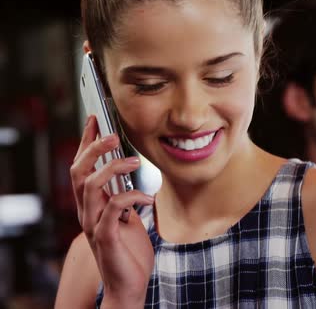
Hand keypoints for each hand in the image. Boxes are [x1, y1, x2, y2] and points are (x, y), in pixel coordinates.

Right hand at [70, 116, 154, 306]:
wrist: (129, 284)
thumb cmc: (130, 251)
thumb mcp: (128, 219)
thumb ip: (125, 199)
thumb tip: (135, 176)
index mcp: (91, 205)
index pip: (82, 168)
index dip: (86, 143)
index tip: (95, 120)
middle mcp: (86, 212)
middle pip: (79, 171)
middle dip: (93, 149)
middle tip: (113, 135)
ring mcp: (93, 224)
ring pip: (90, 186)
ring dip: (112, 168)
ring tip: (133, 161)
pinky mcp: (105, 236)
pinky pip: (113, 208)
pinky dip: (131, 196)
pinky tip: (147, 197)